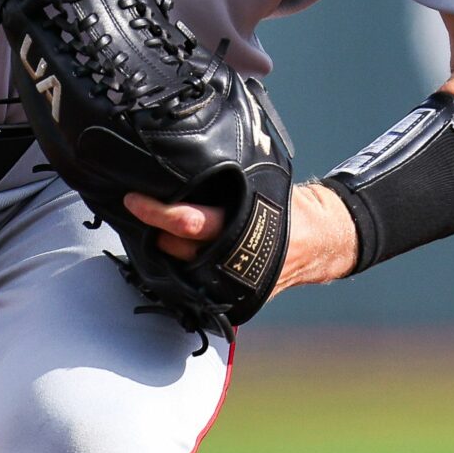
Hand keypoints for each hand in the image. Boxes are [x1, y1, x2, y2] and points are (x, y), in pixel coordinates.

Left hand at [123, 182, 358, 295]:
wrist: (319, 240)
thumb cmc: (287, 204)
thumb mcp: (261, 180)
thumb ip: (229, 176)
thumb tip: (186, 154)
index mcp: (241, 223)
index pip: (188, 221)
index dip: (156, 212)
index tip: (134, 199)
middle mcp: (232, 256)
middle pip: (177, 249)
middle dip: (156, 232)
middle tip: (141, 211)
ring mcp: (231, 283)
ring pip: (181, 270)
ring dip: (165, 252)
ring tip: (155, 230)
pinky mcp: (231, 297)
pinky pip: (194, 285)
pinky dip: (181, 270)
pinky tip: (172, 253)